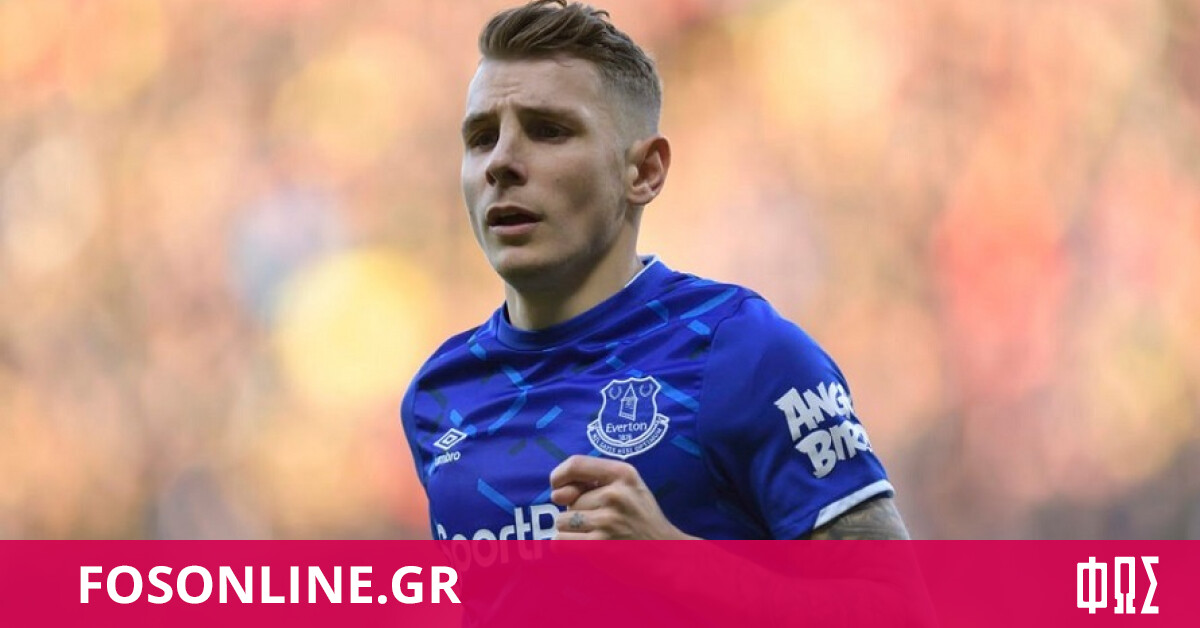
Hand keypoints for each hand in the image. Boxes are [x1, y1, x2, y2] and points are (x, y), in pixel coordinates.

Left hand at [548, 455, 697, 539]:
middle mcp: (615, 494)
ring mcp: (608, 521)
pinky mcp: (600, 547)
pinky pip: (561, 543)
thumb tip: (556, 494)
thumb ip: (593, 482)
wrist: (666, 553)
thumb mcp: (628, 488)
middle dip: (575, 511)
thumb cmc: (642, 518)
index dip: (559, 476)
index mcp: (623, 473)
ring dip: (570, 531)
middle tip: (601, 521)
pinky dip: (567, 547)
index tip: (558, 488)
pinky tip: (585, 547)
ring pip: (562, 522)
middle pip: (567, 499)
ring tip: (595, 534)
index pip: (575, 464)